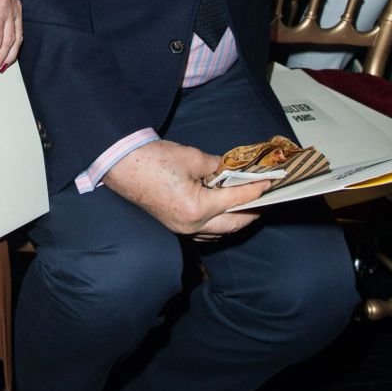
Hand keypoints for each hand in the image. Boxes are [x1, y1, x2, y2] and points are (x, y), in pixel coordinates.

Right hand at [104, 140, 269, 235]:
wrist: (121, 165)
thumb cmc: (153, 160)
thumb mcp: (192, 158)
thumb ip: (217, 166)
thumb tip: (230, 170)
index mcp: (197, 208)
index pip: (236, 200)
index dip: (255, 190)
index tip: (270, 182)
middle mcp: (191, 225)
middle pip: (233, 224)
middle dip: (252, 212)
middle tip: (266, 199)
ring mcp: (181, 229)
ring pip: (219, 232)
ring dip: (236, 220)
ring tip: (249, 205)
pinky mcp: (174, 225)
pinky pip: (205, 232)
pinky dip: (219, 224)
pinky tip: (225, 213)